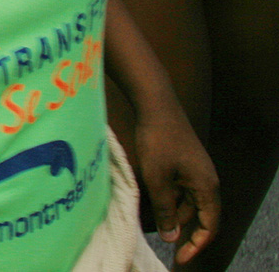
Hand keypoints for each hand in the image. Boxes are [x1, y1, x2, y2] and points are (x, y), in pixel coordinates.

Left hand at [133, 106, 218, 262]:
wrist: (156, 105)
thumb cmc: (157, 140)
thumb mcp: (157, 179)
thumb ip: (164, 209)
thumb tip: (171, 236)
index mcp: (207, 187)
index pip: (209, 225)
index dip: (197, 245)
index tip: (180, 258)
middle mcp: (206, 180)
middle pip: (200, 216)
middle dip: (184, 231)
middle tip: (168, 246)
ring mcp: (195, 171)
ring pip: (187, 202)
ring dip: (173, 213)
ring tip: (154, 224)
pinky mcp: (183, 163)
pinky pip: (179, 188)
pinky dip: (168, 198)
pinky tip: (152, 200)